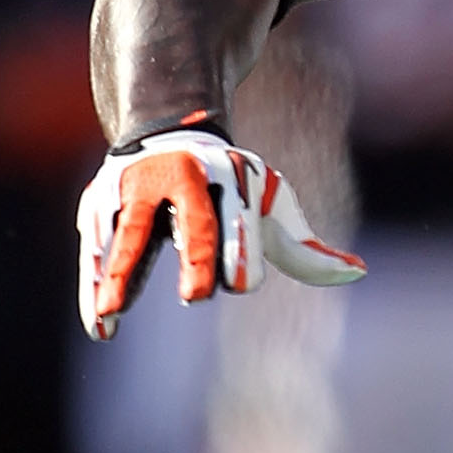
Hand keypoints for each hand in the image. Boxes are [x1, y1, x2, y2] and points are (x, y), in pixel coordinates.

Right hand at [77, 123, 363, 339]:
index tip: (239, 283)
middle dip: (195, 255)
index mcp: (231, 181)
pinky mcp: (100, 200)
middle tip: (194, 297)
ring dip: (119, 275)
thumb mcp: (271, 205)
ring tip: (110, 315)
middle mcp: (182, 180)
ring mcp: (136, 187)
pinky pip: (98, 247)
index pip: (238, 228)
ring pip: (129, 235)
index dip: (241, 255)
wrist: (168, 129)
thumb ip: (305, 248)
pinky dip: (94, 283)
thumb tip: (358, 271)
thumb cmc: (230, 185)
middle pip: (191, 224)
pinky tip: (100, 324)